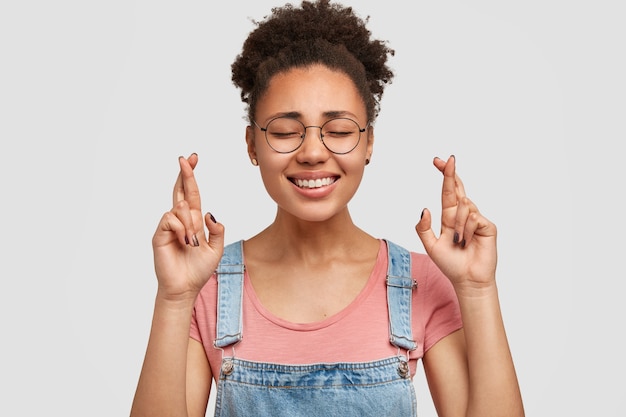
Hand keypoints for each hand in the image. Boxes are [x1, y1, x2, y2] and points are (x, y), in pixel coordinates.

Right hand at [152, 153, 224, 300]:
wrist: (185, 288)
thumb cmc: (198, 271)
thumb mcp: (216, 249)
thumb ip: (217, 231)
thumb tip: (210, 213)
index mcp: (194, 221)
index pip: (192, 193)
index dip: (191, 176)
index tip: (193, 159)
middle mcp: (180, 220)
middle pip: (181, 191)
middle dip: (185, 173)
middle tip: (186, 158)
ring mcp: (169, 227)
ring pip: (180, 207)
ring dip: (190, 223)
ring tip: (192, 241)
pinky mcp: (160, 234)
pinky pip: (171, 218)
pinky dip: (181, 228)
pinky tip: (184, 241)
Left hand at [415, 156, 496, 289]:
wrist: (467, 279)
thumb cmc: (451, 264)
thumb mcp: (430, 246)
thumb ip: (423, 228)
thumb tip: (424, 208)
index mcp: (449, 216)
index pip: (448, 191)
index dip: (445, 176)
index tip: (438, 161)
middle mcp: (463, 215)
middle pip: (458, 188)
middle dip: (451, 173)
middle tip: (448, 159)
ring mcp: (476, 219)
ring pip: (464, 205)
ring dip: (457, 224)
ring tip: (459, 241)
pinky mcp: (487, 226)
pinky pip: (473, 217)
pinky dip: (467, 230)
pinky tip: (468, 241)